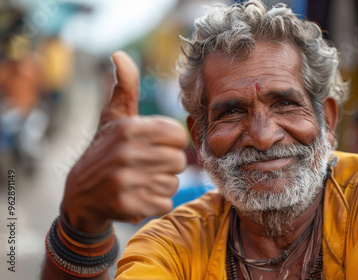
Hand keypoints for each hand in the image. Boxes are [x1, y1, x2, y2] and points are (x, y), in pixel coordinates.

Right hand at [61, 51, 187, 233]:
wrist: (80, 194)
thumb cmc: (105, 149)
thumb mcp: (113, 117)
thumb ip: (125, 88)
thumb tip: (119, 54)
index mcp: (130, 128)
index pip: (179, 136)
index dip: (171, 143)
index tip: (155, 145)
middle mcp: (127, 152)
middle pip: (179, 161)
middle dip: (167, 165)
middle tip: (147, 166)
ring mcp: (125, 180)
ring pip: (173, 183)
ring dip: (161, 184)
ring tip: (141, 180)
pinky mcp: (127, 205)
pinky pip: (164, 204)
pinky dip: (155, 203)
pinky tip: (138, 196)